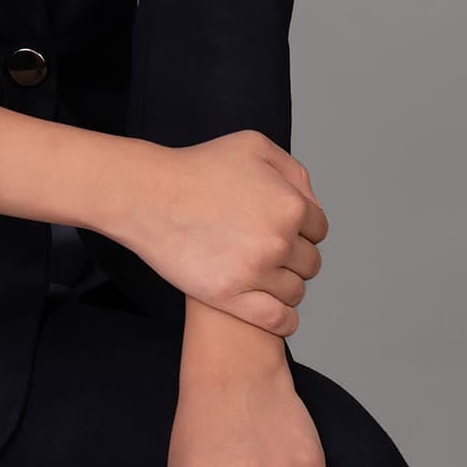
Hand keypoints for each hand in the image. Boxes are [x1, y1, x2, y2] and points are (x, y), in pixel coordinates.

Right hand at [120, 130, 327, 335]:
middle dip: (293, 256)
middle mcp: (278, 240)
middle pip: (310, 262)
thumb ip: (293, 171)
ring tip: (259, 273)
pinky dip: (283, 319)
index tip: (276, 226)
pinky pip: (280, 321)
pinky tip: (272, 309)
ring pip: (296, 292)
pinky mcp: (231, 297)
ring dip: (284, 285)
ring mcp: (255, 272)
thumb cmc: (198, 167)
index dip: (300, 227)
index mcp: (290, 205)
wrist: (148, 195)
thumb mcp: (253, 145)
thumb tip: (312, 205)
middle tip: (263, 248)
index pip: (318, 229)